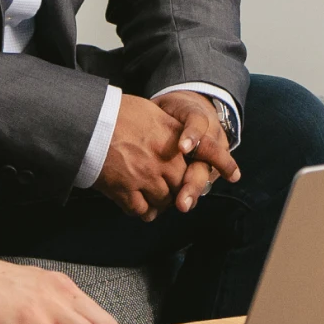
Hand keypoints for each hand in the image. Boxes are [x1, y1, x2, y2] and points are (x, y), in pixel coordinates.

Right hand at [97, 92, 239, 222]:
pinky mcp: (126, 192)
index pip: (207, 151)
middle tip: (174, 189)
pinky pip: (143, 211)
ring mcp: (146, 178)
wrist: (89, 123)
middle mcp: (165, 160)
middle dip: (182, 189)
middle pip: (184, 184)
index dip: (223, 163)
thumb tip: (179, 139)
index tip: (234, 174)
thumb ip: (170, 128)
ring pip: (165, 201)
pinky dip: (143, 210)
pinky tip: (139, 204)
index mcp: (173, 138)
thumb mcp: (152, 112)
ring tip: (154, 195)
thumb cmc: (117, 113)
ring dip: (162, 201)